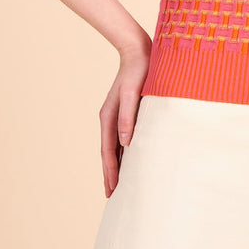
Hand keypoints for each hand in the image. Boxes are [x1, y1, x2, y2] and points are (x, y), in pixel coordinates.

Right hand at [99, 39, 151, 197]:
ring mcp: (117, 116)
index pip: (108, 152)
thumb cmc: (139, 73)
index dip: (110, 172)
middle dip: (110, 174)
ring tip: (118, 183)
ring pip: (114, 147)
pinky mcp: (126, 112)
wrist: (140, 52)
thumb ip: (128, 117)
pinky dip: (123, 152)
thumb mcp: (133, 94)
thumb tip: (125, 143)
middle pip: (108, 153)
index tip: (112, 191)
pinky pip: (122, 138)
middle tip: (112, 196)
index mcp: (108, 117)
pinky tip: (129, 159)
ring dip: (115, 165)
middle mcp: (110, 119)